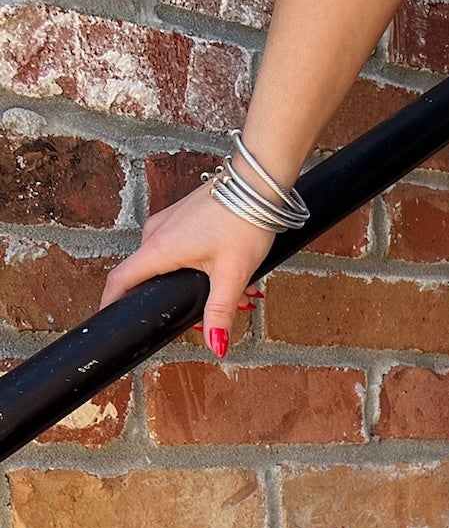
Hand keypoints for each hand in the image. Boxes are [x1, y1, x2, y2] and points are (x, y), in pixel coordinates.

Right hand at [98, 180, 275, 357]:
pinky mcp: (183, 218)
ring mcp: (168, 223)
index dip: (112, 303)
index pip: (120, 280)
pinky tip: (237, 272)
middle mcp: (156, 233)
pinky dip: (207, 266)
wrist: (258, 181)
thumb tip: (215, 346)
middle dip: (185, 299)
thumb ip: (220, 312)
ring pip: (174, 265)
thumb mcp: (232, 274)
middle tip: (223, 311)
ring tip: (243, 293)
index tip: (111, 321)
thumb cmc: (244, 220)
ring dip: (204, 283)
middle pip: (153, 277)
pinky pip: (183, 249)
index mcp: (158, 248)